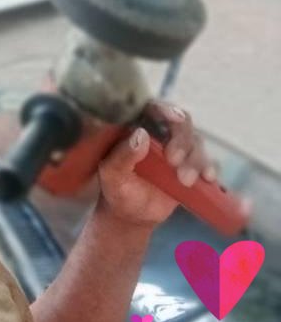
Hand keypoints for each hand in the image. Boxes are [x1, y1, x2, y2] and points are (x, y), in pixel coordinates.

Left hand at [96, 101, 226, 227]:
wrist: (132, 214)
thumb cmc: (116, 190)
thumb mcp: (112, 176)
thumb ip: (122, 156)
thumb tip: (141, 134)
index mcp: (135, 127)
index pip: (151, 107)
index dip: (164, 109)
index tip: (174, 118)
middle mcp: (159, 132)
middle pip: (180, 123)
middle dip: (181, 140)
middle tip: (172, 161)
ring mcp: (177, 148)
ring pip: (195, 141)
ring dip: (195, 159)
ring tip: (184, 181)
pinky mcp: (191, 165)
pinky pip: (208, 161)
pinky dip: (211, 168)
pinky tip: (207, 179)